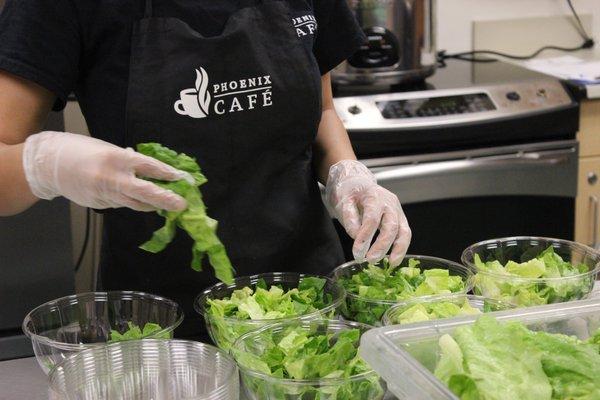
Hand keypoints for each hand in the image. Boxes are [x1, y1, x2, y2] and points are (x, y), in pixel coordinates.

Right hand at [23, 131, 188, 210]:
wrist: (46, 165)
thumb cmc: (78, 150)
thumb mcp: (106, 148)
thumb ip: (127, 160)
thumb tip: (148, 170)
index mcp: (116, 159)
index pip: (149, 167)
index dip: (167, 174)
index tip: (182, 178)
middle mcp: (113, 179)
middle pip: (146, 192)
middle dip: (166, 199)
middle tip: (182, 204)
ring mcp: (105, 194)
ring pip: (135, 203)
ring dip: (151, 204)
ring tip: (166, 204)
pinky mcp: (99, 204)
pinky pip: (120, 203)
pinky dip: (129, 200)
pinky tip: (129, 195)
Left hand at [325, 160, 410, 266]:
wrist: (359, 183)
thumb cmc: (351, 192)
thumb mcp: (344, 201)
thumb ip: (349, 218)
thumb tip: (355, 236)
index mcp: (374, 196)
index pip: (372, 218)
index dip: (365, 236)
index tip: (357, 252)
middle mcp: (390, 203)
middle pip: (391, 226)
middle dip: (382, 245)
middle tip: (370, 260)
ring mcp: (397, 210)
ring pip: (404, 231)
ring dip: (398, 249)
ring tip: (390, 264)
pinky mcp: (400, 218)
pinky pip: (405, 234)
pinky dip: (401, 248)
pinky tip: (393, 260)